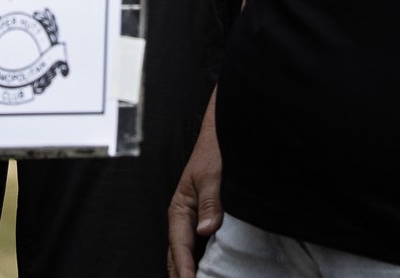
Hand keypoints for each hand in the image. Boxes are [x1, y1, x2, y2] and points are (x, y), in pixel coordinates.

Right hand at [167, 97, 223, 277]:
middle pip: (178, 255)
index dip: (185, 269)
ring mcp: (194, 220)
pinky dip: (200, 263)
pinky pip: (199, 248)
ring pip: (187, 254)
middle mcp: (184, 218)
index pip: (180, 247)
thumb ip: (209, 203)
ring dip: (190, 270)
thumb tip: (206, 230)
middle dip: (182, 274)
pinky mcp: (206, 220)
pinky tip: (208, 272)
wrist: (221, 134)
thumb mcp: (212, 175)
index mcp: (179, 208)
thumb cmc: (214, 151)